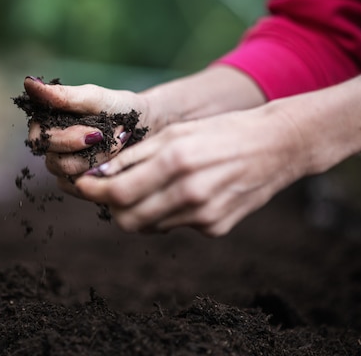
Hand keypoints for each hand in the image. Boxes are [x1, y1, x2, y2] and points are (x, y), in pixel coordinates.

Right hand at [22, 76, 150, 188]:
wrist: (148, 126)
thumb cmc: (120, 108)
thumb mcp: (94, 98)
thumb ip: (63, 95)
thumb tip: (28, 82)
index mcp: (47, 123)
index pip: (39, 139)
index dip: (66, 139)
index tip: (96, 132)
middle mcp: (51, 147)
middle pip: (54, 162)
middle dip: (88, 152)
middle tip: (113, 138)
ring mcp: (63, 167)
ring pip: (68, 176)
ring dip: (98, 161)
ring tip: (118, 146)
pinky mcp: (77, 183)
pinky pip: (80, 188)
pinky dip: (100, 175)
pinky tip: (115, 162)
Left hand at [72, 105, 307, 236]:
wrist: (276, 146)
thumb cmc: (221, 132)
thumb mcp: (176, 133)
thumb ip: (135, 156)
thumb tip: (99, 174)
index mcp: (176, 162)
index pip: (117, 192)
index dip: (93, 191)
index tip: (84, 185)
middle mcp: (189, 194)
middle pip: (127, 219)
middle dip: (111, 207)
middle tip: (111, 190)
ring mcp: (204, 216)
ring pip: (148, 226)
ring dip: (139, 209)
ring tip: (151, 186)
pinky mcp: (215, 228)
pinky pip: (175, 226)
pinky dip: (168, 212)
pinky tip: (184, 192)